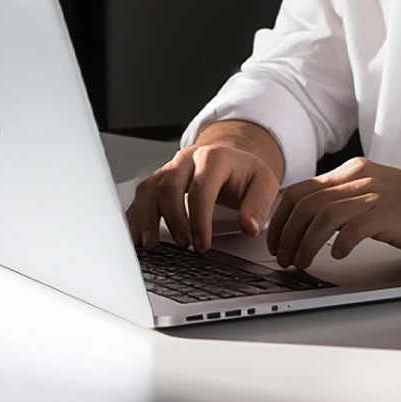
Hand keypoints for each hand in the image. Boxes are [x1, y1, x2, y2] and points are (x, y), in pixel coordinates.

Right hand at [125, 139, 280, 253]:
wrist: (232, 157)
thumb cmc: (245, 172)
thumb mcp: (264, 183)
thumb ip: (259, 205)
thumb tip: (250, 227)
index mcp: (214, 157)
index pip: (201, 189)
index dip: (199, 220)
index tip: (202, 244)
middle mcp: (188, 160)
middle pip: (169, 186)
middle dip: (174, 220)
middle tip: (184, 244)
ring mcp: (170, 169)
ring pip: (149, 189)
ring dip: (147, 218)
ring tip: (151, 244)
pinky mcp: (159, 180)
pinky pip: (142, 195)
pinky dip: (136, 216)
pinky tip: (136, 236)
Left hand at [266, 157, 400, 269]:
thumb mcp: (376, 196)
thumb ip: (348, 202)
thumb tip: (315, 223)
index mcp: (353, 172)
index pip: (302, 189)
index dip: (281, 217)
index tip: (276, 240)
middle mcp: (359, 178)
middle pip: (305, 202)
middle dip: (286, 234)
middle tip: (283, 257)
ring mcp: (374, 194)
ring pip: (322, 215)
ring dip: (305, 243)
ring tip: (301, 262)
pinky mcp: (388, 213)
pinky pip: (352, 227)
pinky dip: (338, 244)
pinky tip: (337, 256)